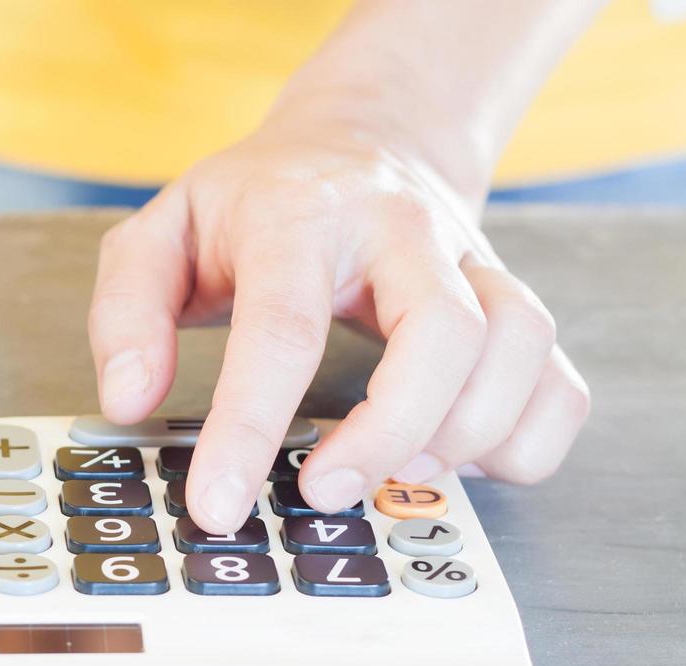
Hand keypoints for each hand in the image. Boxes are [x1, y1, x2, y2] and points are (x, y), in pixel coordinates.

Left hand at [87, 110, 590, 533]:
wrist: (363, 139)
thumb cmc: (254, 203)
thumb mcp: (159, 236)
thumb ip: (127, 313)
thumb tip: (128, 400)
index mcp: (300, 217)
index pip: (283, 327)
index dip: (249, 428)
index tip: (219, 506)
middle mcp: (402, 233)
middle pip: (443, 330)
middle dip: (390, 432)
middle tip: (325, 492)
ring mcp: (470, 265)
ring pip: (517, 347)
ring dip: (465, 436)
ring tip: (393, 476)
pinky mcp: (510, 306)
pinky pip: (558, 382)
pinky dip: (524, 440)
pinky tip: (457, 461)